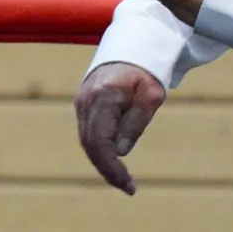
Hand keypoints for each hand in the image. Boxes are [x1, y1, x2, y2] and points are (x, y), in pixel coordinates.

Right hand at [74, 61, 165, 194]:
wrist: (132, 46)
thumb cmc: (146, 71)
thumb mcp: (151, 96)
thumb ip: (135, 123)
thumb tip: (120, 152)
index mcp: (104, 96)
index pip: (100, 141)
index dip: (111, 167)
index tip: (128, 185)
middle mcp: (87, 100)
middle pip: (90, 145)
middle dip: (108, 170)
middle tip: (128, 187)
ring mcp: (82, 102)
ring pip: (87, 141)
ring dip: (103, 163)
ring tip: (123, 180)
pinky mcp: (83, 105)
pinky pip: (88, 133)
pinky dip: (100, 151)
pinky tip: (115, 163)